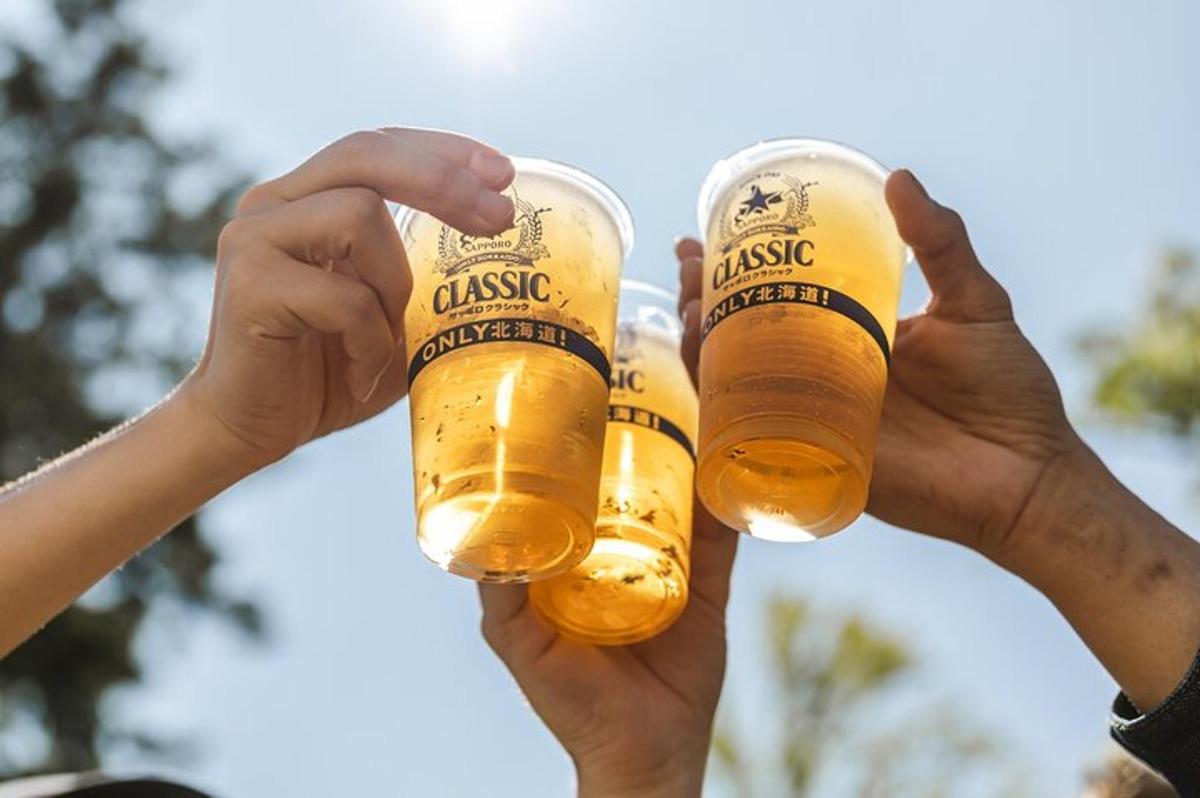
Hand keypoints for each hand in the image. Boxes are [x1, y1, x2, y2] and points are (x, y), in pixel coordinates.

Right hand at [177, 128, 515, 469]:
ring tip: (386, 342)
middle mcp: (272, 205)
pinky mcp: (249, 287)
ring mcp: (254, 240)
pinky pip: (345, 296)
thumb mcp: (390, 314)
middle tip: (500, 219)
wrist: (247, 432)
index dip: (442, 150)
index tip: (504, 173)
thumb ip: (424, 275)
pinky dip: (370, 343)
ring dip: (395, 286)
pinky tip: (360, 378)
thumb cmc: (328, 375)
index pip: (376, 146)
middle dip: (443, 180)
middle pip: (365, 153)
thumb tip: (515, 256)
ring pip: (360, 216)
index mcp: (304, 199)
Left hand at [480, 260, 736, 796]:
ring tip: (703, 346)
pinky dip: (740, 467)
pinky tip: (748, 418)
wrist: (646, 752)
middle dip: (649, 384)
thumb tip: (468, 544)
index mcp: (578, 532)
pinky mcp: (716, 566)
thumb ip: (497, 596)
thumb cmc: (573, 700)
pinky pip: (731, 509)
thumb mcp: (520, 640)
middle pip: (641, 439)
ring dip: (700, 406)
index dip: (585, 399)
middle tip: (651, 326)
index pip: (582, 452)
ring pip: (689, 459)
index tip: (583, 345)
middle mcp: (626, 523)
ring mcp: (675, 539)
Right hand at [677, 171, 1081, 557]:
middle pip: (740, 335)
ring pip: (734, 379)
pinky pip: (752, 433)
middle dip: (700, 300)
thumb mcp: (975, 302)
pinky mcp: (813, 458)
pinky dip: (718, 404)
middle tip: (690, 270)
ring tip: (690, 308)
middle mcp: (822, 373)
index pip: (777, 295)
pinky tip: (702, 369)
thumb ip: (939, 243)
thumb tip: (897, 177)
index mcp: (851, 333)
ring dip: (698, 344)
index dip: (732, 269)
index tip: (700, 238)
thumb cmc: (1008, 390)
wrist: (1027, 476)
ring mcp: (813, 416)